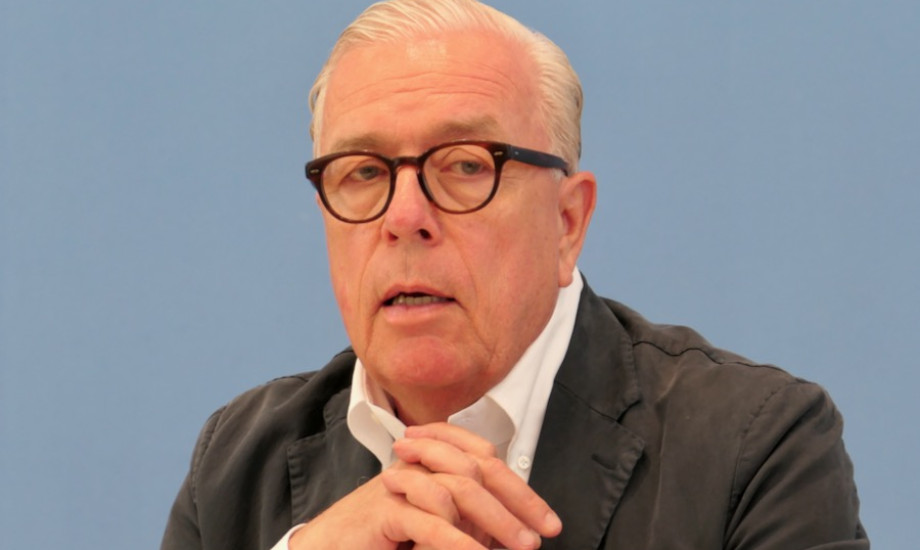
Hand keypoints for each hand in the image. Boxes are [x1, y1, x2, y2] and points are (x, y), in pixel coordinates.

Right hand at [289, 422, 560, 549]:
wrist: (324, 549)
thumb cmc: (377, 540)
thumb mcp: (430, 528)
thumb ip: (463, 523)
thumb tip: (507, 532)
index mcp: (430, 465)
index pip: (484, 460)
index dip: (519, 488)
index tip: (547, 521)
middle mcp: (416, 467)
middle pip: (478, 467)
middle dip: (517, 501)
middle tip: (538, 534)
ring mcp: (398, 486)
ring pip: (458, 488)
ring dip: (495, 520)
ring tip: (518, 546)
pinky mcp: (381, 512)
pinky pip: (426, 519)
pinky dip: (455, 540)